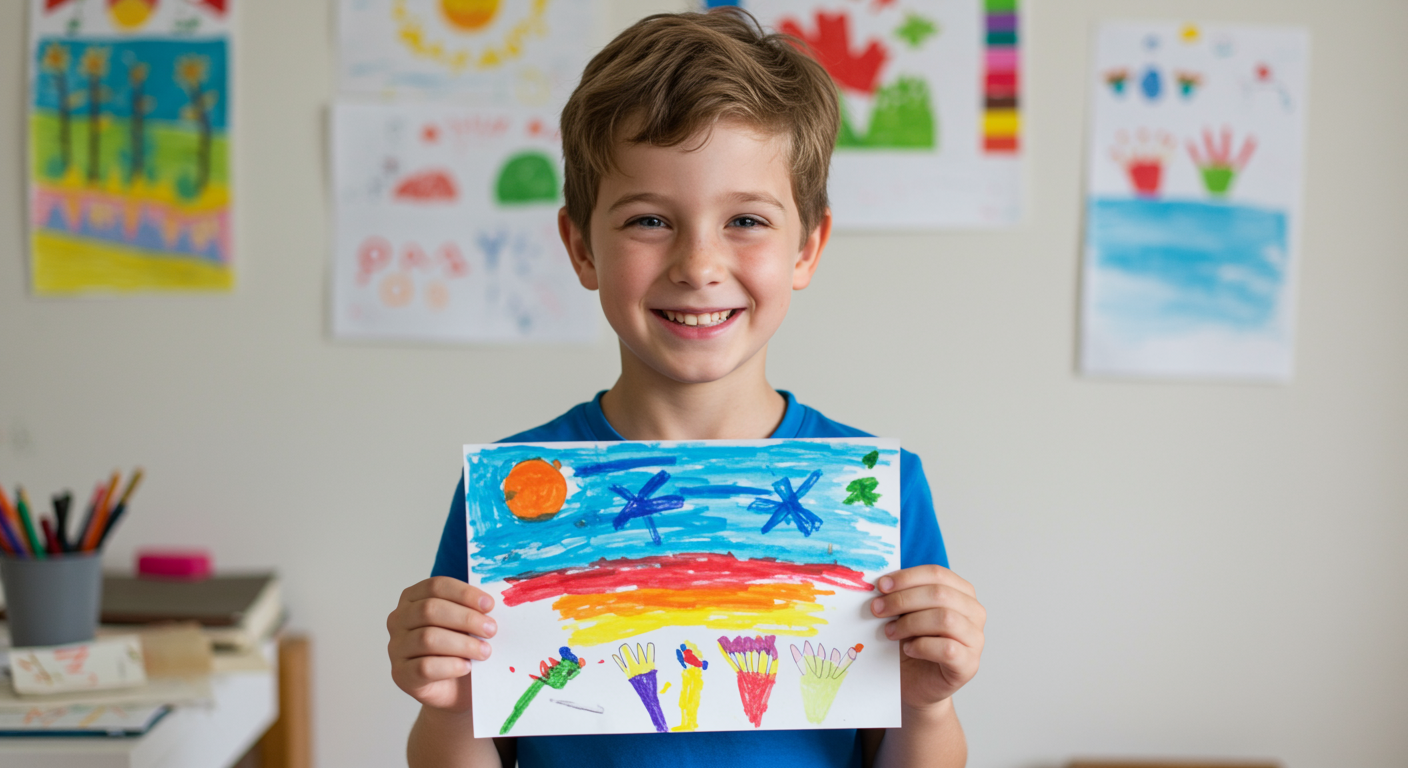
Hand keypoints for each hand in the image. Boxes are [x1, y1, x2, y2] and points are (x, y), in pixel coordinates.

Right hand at [388, 577, 497, 712]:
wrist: (455, 687)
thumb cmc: (461, 647)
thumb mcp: (467, 623)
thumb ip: (473, 610)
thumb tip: (489, 603)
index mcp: (413, 598)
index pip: (435, 586)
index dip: (464, 593)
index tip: (489, 605)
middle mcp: (399, 619)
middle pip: (430, 610)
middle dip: (466, 618)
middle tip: (491, 629)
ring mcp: (396, 648)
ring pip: (427, 638)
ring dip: (462, 644)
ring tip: (485, 651)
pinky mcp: (401, 674)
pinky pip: (424, 667)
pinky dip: (450, 666)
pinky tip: (467, 667)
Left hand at [870, 565, 984, 710]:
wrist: (916, 683)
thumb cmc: (912, 643)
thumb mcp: (906, 613)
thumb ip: (902, 595)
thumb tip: (882, 582)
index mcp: (962, 592)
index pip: (937, 574)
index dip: (907, 577)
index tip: (881, 585)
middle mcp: (974, 613)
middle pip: (940, 594)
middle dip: (903, 600)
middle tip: (877, 609)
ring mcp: (975, 639)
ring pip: (945, 619)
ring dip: (910, 623)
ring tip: (889, 632)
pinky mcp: (969, 664)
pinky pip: (948, 648)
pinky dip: (922, 646)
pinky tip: (908, 649)